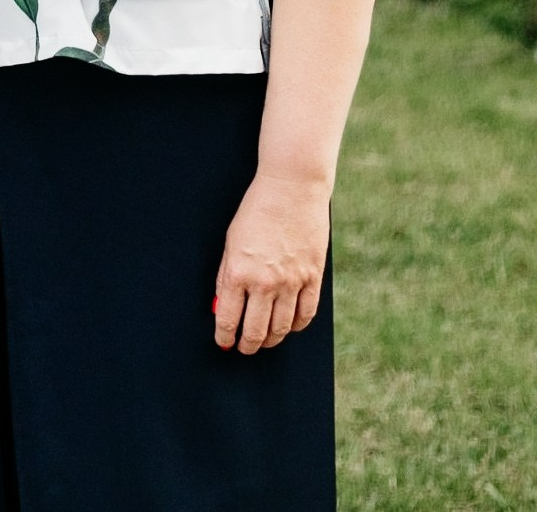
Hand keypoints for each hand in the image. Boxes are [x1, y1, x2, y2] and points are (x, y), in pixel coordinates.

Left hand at [213, 173, 329, 353]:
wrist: (291, 188)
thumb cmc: (255, 211)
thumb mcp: (230, 243)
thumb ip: (226, 276)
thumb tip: (222, 307)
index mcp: (238, 272)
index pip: (228, 319)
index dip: (225, 337)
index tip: (224, 342)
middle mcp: (265, 282)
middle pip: (256, 331)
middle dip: (247, 345)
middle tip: (243, 348)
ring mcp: (292, 282)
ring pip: (281, 328)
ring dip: (271, 339)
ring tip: (264, 340)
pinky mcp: (313, 277)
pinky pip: (306, 314)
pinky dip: (296, 326)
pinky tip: (288, 327)